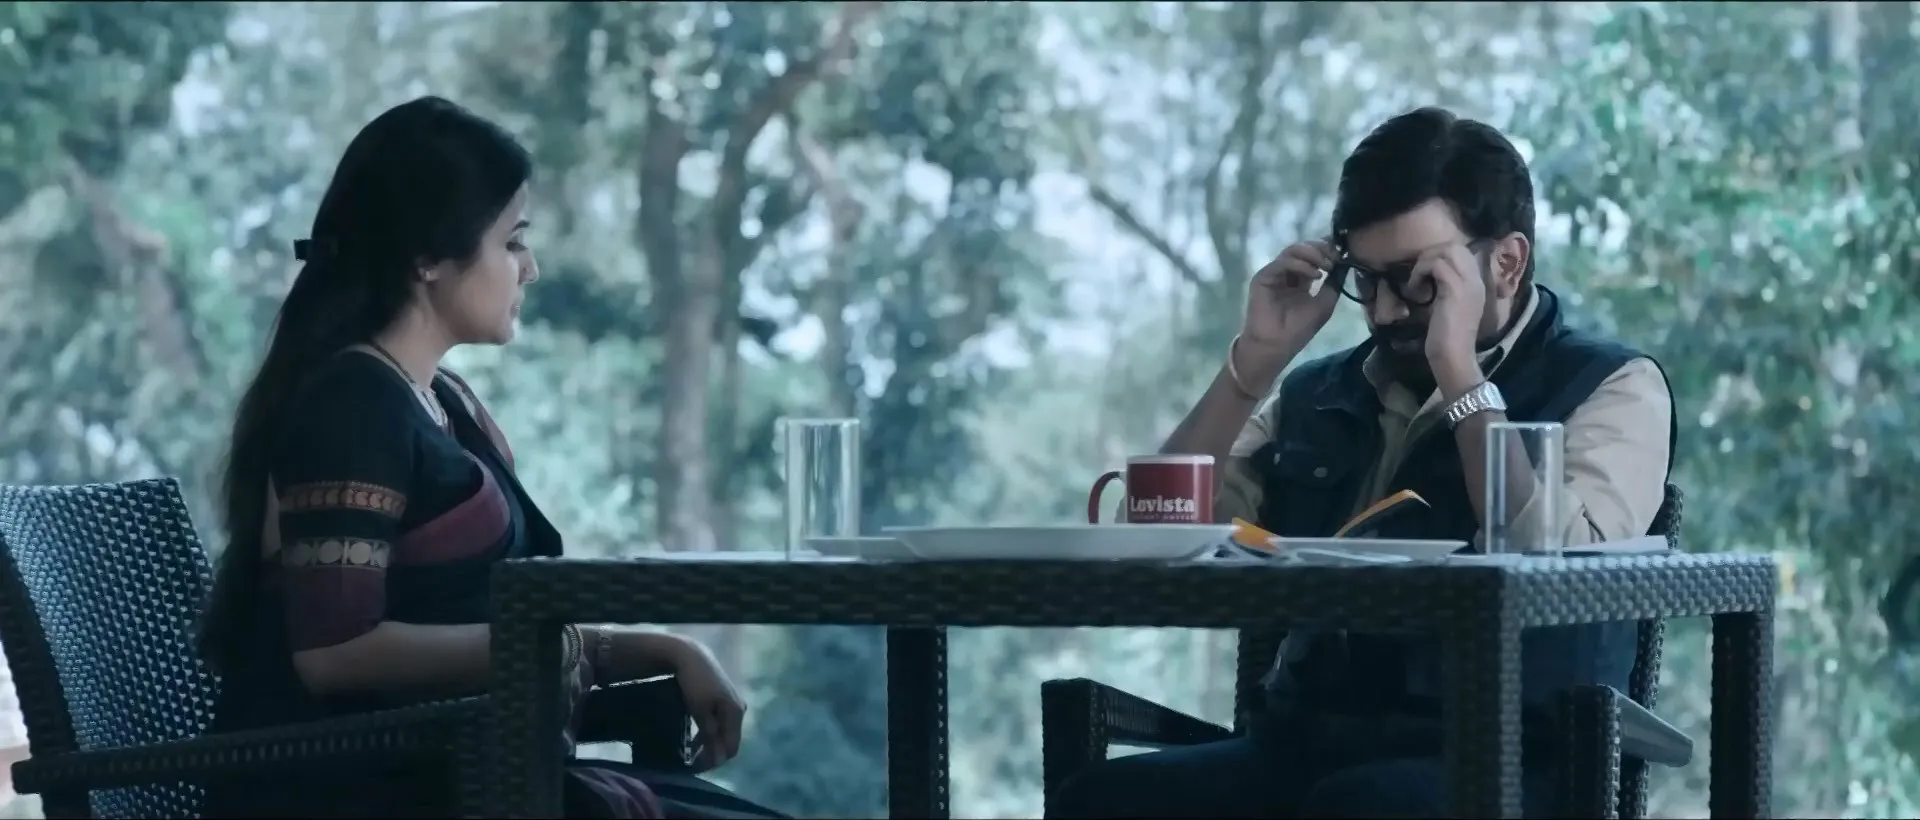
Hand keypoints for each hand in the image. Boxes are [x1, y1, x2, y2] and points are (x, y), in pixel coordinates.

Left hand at [666, 639, 747, 769]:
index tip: (696, 768)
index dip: (715, 761)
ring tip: (691, 752)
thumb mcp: (701, 711)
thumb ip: (711, 734)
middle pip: (728, 740)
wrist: (690, 655)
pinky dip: (708, 731)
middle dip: (712, 753)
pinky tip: (694, 738)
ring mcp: (732, 702)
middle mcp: (739, 709)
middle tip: (692, 762)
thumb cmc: (695, 683)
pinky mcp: (723, 698)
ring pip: (723, 731)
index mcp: (736, 712)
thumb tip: (719, 758)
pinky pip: (719, 722)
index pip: (731, 747)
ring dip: (709, 743)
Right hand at [1244, 240, 1341, 351]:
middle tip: (1335, 257)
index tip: (1342, 253)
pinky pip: (1283, 262)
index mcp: (1299, 278)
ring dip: (1313, 254)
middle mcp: (1286, 273)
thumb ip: (1334, 284)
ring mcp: (1274, 273)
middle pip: (1303, 248)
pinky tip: (1315, 275)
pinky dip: (1301, 264)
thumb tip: (1345, 264)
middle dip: (1322, 248)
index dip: (1326, 249)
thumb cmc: (1299, 329)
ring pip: (1293, 250)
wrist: (1278, 346)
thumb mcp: (1325, 304)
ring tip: (1327, 266)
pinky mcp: (1263, 277)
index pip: (1312, 254)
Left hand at [1417, 241, 1488, 381]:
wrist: (1454, 356)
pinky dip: (1420, 273)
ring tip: (1417, 283)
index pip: (1463, 252)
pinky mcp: (1454, 288)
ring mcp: (1467, 282)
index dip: (1441, 255)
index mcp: (1477, 283)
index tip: (1426, 273)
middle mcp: (1476, 279)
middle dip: (1431, 254)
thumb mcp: (1448, 306)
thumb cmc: (1448, 337)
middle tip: (1420, 275)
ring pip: (1445, 251)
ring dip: (1424, 263)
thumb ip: (1445, 288)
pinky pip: (1436, 264)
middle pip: (1455, 246)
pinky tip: (1415, 291)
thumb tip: (1428, 276)